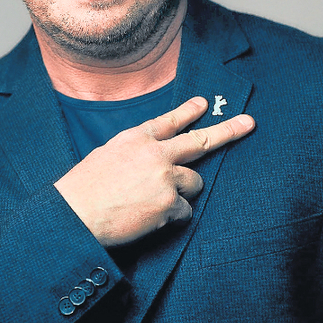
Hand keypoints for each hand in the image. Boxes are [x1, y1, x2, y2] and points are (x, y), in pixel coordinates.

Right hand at [54, 96, 254, 245]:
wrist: (75, 214)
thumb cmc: (84, 189)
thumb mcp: (107, 156)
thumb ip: (134, 152)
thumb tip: (154, 158)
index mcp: (135, 138)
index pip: (168, 121)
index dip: (188, 111)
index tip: (203, 103)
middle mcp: (155, 152)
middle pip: (199, 140)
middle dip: (227, 131)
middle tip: (248, 123)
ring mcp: (165, 176)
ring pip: (194, 181)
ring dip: (183, 192)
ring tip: (154, 202)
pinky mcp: (170, 203)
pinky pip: (185, 210)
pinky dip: (173, 216)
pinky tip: (149, 218)